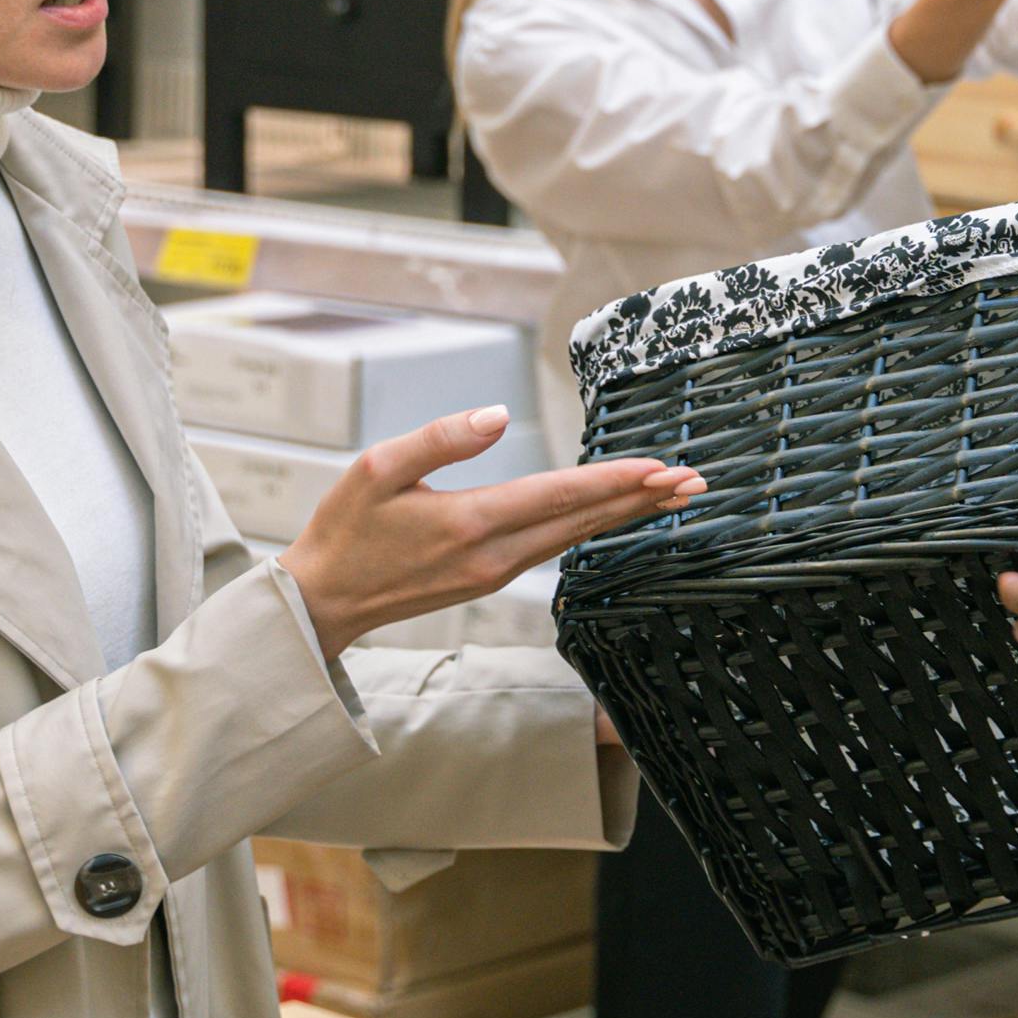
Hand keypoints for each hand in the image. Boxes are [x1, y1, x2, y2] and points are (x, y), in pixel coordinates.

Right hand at [282, 408, 702, 655]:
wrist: (323, 602)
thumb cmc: (346, 530)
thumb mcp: (377, 468)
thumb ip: (439, 438)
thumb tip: (496, 416)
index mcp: (470, 523)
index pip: (559, 495)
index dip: (614, 481)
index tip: (661, 469)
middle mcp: (493, 556)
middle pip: (582, 522)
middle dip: (642, 500)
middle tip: (694, 481)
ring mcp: (494, 573)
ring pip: (574, 537)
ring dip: (624, 515)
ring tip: (669, 496)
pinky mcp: (488, 579)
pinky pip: (553, 548)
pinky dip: (590, 527)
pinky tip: (611, 515)